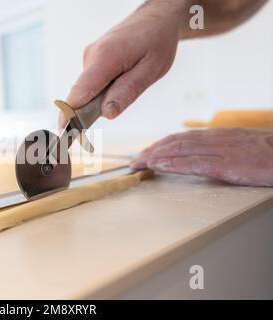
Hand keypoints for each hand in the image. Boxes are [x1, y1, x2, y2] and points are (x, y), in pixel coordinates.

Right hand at [60, 0, 188, 127]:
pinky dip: (100, 91)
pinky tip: (119, 82)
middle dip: (84, 114)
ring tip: (125, 87)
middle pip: (81, 93)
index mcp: (106, 57)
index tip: (62, 131)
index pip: (81, 90)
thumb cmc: (157, 42)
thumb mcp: (151, 69)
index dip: (69, 113)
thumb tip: (107, 113)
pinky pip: (91, 83)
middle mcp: (92, 56)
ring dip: (99, 99)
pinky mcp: (92, 60)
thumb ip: (128, 91)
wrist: (155, 18)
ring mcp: (90, 58)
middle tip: (93, 128)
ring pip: (87, 90)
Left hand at [131, 128, 272, 186]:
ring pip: (179, 149)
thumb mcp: (239, 146)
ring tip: (138, 163)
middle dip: (151, 151)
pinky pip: (193, 163)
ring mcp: (220, 151)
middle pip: (174, 142)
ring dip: (154, 156)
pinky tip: (157, 165)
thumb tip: (197, 155)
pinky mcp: (227, 164)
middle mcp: (214, 139)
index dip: (159, 145)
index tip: (144, 153)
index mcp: (216, 136)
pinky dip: (172, 163)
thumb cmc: (268, 152)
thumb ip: (218, 149)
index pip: (180, 138)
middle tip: (133, 161)